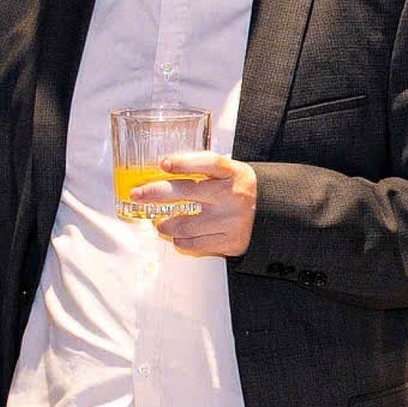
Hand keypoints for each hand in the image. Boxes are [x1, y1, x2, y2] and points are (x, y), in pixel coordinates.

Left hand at [131, 151, 257, 256]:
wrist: (271, 214)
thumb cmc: (237, 189)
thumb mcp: (226, 172)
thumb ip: (199, 169)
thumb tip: (159, 170)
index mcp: (231, 173)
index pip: (208, 163)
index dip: (184, 162)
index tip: (163, 163)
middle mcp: (231, 196)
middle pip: (185, 191)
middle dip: (154, 193)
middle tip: (137, 195)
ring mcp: (231, 220)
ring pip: (183, 224)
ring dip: (163, 224)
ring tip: (159, 222)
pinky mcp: (230, 241)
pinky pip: (193, 244)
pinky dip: (179, 239)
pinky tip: (179, 234)